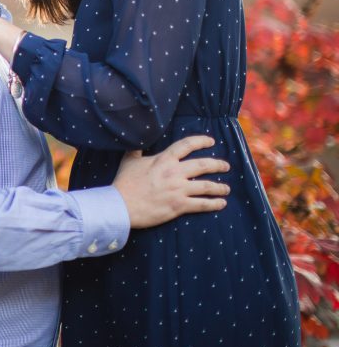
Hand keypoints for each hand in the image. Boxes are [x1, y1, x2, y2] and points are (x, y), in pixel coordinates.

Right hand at [112, 135, 229, 228]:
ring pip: (207, 186)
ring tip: (226, 188)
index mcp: (163, 160)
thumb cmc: (124, 182)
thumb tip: (137, 141)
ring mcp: (178, 190)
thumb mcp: (129, 161)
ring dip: (220, 187)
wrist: (121, 205)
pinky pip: (202, 204)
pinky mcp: (179, 206)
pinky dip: (214, 204)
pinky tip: (221, 203)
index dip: (201, 141)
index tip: (211, 141)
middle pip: (203, 165)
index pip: (187, 145)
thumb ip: (136, 150)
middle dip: (217, 164)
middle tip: (225, 166)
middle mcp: (174, 173)